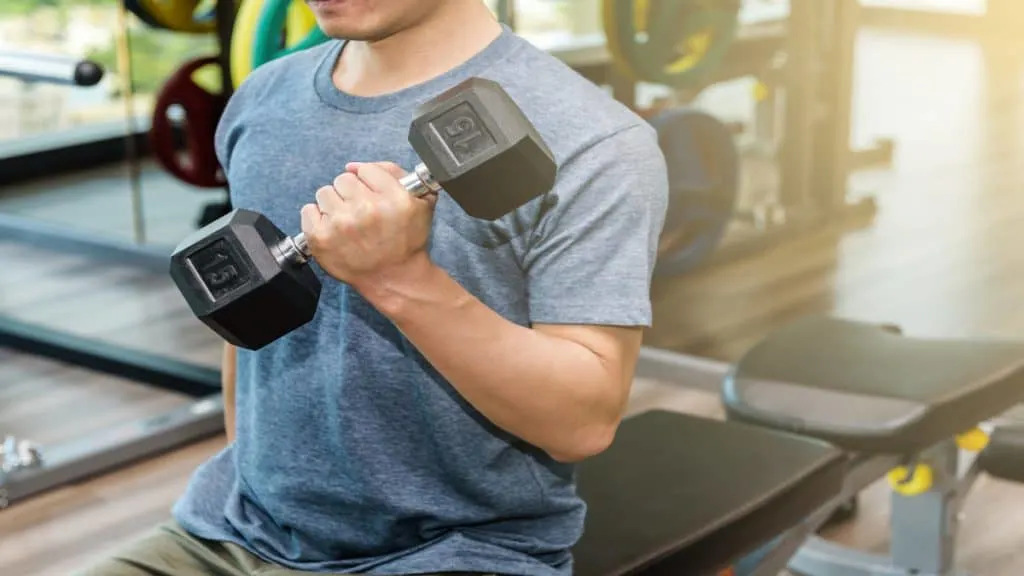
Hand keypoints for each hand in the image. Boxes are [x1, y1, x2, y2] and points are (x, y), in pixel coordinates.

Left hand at [300, 161, 437, 288]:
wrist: (393, 278)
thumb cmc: (406, 241)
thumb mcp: (419, 202)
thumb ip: (391, 172)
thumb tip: (352, 167)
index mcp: (394, 198)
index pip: (366, 170)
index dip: (369, 183)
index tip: (374, 197)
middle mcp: (367, 209)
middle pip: (343, 179)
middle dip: (350, 194)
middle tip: (360, 213)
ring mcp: (341, 224)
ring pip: (324, 193)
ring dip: (334, 206)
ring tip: (346, 223)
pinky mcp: (321, 238)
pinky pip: (308, 210)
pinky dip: (317, 219)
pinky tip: (333, 230)